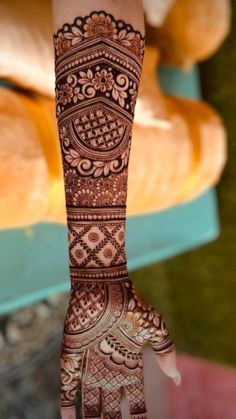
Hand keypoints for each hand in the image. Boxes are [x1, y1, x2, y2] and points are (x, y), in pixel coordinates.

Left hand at [60, 279, 179, 417]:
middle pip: (112, 406)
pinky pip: (68, 387)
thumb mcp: (154, 328)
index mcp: (128, 363)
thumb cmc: (131, 304)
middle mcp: (109, 368)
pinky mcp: (72, 357)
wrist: (104, 285)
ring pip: (90, 402)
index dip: (138, 415)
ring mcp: (89, 363)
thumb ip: (166, 352)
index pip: (134, 398)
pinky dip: (68, 405)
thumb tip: (178, 380)